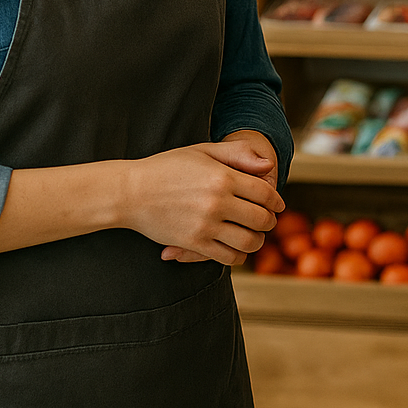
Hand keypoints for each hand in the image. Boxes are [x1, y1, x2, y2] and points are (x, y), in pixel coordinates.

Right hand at [163, 131, 280, 262]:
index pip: (265, 193)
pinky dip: (238, 256)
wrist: (130, 192)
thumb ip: (238, 154)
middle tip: (267, 221)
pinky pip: (226, 256)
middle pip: (261, 219)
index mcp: (222, 177)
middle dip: (269, 221)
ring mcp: (205, 225)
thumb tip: (268, 165)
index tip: (277, 205)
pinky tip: (237, 248)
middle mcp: (217, 202)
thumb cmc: (167, 167)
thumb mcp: (203, 151)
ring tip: (254, 235)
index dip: (276, 201)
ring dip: (257, 241)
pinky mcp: (193, 243)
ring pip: (248, 242)